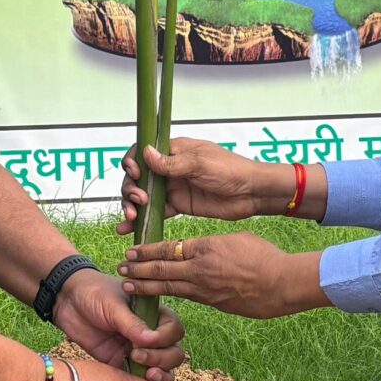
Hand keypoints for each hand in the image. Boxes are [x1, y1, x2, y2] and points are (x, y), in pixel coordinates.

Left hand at [52, 266, 186, 380]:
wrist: (67, 301)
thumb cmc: (93, 293)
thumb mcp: (113, 305)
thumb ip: (132, 324)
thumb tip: (151, 340)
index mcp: (154, 314)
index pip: (174, 331)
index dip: (164, 339)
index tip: (145, 340)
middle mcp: (151, 334)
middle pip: (173, 353)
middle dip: (163, 359)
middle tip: (138, 356)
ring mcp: (138, 350)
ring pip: (162, 369)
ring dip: (160, 375)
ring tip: (147, 376)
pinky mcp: (122, 363)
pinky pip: (139, 379)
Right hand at [120, 137, 288, 230]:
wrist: (252, 193)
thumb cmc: (231, 170)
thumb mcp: (200, 164)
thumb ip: (172, 163)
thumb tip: (145, 153)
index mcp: (174, 150)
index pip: (143, 152)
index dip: (133, 162)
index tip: (135, 173)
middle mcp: (169, 168)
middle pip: (138, 176)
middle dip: (130, 188)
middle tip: (139, 200)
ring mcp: (173, 187)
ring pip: (143, 195)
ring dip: (131, 205)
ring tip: (132, 218)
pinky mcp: (178, 206)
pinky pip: (155, 212)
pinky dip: (141, 220)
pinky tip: (128, 230)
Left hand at [122, 231, 328, 319]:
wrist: (282, 282)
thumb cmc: (265, 256)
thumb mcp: (236, 238)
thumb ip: (212, 245)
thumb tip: (200, 249)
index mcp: (205, 247)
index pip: (167, 248)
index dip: (146, 250)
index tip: (131, 250)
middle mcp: (199, 269)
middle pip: (160, 268)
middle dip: (138, 269)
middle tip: (120, 268)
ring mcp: (205, 289)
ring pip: (168, 286)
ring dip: (146, 286)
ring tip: (128, 286)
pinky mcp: (213, 303)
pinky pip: (185, 298)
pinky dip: (167, 297)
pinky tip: (157, 298)